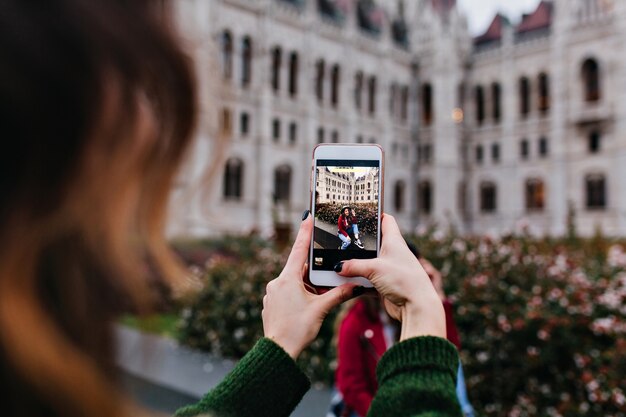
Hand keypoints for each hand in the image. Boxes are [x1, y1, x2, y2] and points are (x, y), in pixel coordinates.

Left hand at [263, 215, 356, 358]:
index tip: (307, 218)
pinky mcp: (272, 304)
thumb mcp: (321, 309)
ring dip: (307, 285)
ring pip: (294, 282)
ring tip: (320, 293)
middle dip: (313, 269)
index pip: (298, 250)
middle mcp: (277, 283)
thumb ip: (338, 295)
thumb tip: (356, 286)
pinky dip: (299, 294)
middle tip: (325, 264)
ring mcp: (273, 294)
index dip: (304, 233)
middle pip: (298, 268)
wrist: (278, 351)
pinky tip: (308, 303)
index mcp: (287, 279)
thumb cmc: (297, 329)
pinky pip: (288, 293)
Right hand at [335, 214, 445, 340]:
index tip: (360, 213)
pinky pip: (368, 280)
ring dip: (355, 265)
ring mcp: (389, 269)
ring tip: (338, 263)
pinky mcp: (386, 284)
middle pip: (373, 243)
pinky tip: (346, 283)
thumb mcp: (374, 269)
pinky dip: (358, 282)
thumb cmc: (404, 281)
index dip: (375, 214)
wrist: (417, 308)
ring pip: (368, 263)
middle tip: (341, 241)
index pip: (386, 220)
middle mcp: (393, 253)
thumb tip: (338, 266)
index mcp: (394, 241)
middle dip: (357, 244)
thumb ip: (354, 266)